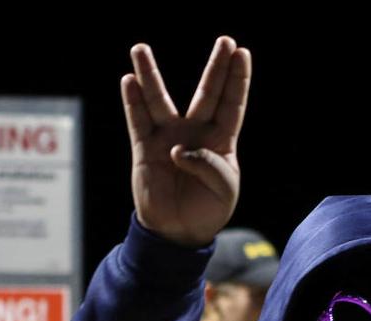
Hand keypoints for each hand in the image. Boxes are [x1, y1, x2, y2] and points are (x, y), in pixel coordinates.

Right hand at [123, 36, 251, 246]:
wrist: (178, 232)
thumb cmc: (207, 209)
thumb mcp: (223, 190)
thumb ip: (208, 166)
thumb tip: (178, 149)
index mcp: (221, 140)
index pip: (231, 104)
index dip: (237, 79)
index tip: (242, 53)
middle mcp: (194, 132)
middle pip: (206, 92)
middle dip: (215, 66)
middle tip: (225, 39)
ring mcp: (168, 137)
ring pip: (159, 99)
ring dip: (149, 75)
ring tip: (140, 48)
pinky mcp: (145, 149)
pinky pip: (138, 121)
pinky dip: (133, 102)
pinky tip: (129, 82)